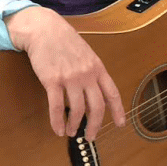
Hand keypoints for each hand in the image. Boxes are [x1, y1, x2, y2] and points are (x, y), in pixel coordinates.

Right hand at [5, 6, 126, 140]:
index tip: (121, 124)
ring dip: (75, 125)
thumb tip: (95, 92)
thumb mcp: (87, 54)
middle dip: (95, 125)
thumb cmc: (65, 41)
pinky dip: (57, 122)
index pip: (113, 94)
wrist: (45, 29)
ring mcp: (70, 78)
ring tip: (72, 132)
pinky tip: (58, 129)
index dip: (118, 111)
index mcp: (98, 68)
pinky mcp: (52, 81)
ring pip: (77, 110)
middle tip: (91, 136)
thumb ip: (92, 72)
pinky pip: (57, 107)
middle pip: (97, 107)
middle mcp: (87, 75)